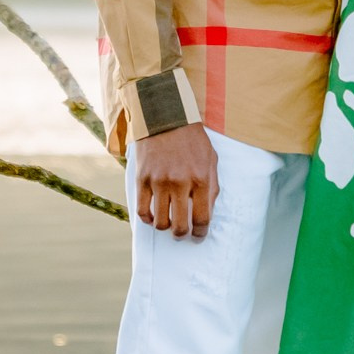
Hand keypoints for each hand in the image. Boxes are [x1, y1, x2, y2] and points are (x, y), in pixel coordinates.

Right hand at [135, 122, 218, 238]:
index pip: (202, 218)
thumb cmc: (192, 140)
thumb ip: (212, 187)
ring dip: (165, 227)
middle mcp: (180, 183)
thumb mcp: (210, 160)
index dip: (201, 233)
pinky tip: (153, 216)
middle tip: (182, 233)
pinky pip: (142, 211)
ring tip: (168, 223)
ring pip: (160, 222)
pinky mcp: (143, 179)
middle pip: (180, 226)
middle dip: (183, 235)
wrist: (166, 118)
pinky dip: (147, 219)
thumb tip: (207, 213)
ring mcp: (159, 182)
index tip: (199, 235)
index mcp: (201, 179)